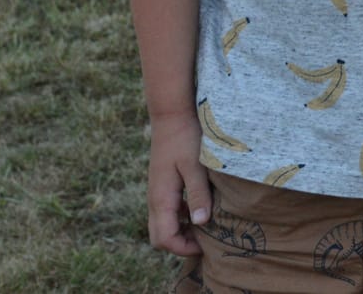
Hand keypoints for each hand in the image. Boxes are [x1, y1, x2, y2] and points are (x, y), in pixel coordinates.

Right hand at [146, 110, 210, 255]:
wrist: (172, 114)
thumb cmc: (186, 138)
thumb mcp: (196, 166)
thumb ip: (198, 194)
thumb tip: (201, 222)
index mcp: (161, 199)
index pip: (164, 239)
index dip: (184, 248)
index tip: (207, 244)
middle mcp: (154, 199)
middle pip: (159, 237)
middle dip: (181, 244)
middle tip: (207, 240)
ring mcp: (157, 192)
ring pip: (163, 224)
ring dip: (182, 230)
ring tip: (207, 226)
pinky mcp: (163, 184)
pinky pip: (168, 211)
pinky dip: (182, 217)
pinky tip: (201, 207)